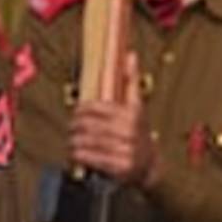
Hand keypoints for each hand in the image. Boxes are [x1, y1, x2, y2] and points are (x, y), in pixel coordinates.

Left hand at [70, 52, 160, 187]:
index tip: (76, 112)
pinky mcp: (121, 167)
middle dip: (75, 126)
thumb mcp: (136, 105)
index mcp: (132, 114)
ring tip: (73, 140)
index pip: (95, 108)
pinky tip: (77, 153)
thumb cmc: (137, 132)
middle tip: (71, 127)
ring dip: (75, 141)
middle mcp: (130, 131)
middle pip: (88, 125)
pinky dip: (80, 155)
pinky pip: (91, 158)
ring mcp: (126, 150)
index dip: (81, 110)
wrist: (150, 165)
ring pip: (87, 141)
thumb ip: (130, 80)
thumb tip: (131, 54)